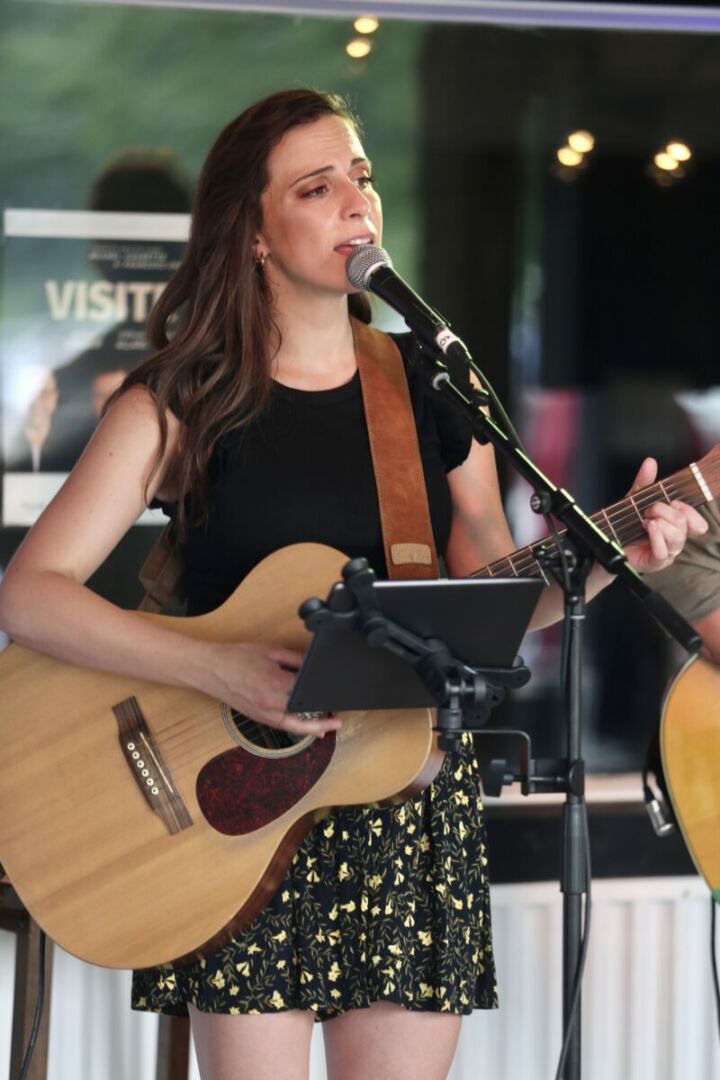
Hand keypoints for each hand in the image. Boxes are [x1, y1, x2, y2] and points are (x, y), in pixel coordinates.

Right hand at [203, 641, 341, 737]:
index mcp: (276, 684)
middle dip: (321, 720)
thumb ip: (295, 659)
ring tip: (325, 728)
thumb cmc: (237, 657)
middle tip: (337, 721)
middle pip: (303, 717)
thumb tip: (313, 665)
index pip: (307, 692)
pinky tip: (303, 726)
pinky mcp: (256, 717)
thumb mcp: (271, 651)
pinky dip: (294, 727)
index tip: (336, 693)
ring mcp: (262, 713)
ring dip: (310, 729)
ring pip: (291, 727)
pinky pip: (280, 725)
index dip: (323, 693)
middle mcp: (270, 703)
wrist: (209, 669)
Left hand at [623, 457, 708, 572]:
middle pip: (683, 524)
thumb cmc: (625, 525)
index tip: (674, 502)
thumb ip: (643, 483)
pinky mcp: (655, 563)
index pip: (697, 523)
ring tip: (644, 521)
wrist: (607, 544)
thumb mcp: (634, 501)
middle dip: (664, 511)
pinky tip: (648, 528)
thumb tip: (650, 462)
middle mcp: (674, 540)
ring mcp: (666, 553)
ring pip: (677, 537)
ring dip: (659, 523)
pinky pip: (663, 552)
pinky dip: (656, 537)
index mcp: (675, 526)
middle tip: (647, 512)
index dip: (689, 510)